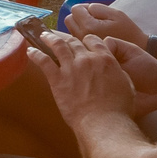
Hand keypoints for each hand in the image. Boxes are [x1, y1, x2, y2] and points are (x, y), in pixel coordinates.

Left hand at [26, 28, 140, 126]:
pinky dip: (36, 54)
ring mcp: (71, 68)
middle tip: (59, 36)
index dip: (86, 40)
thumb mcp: (126, 84)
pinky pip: (44, 62)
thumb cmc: (118, 108)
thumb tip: (111, 68)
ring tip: (43, 35)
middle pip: (74, 42)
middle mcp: (87, 59)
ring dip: (49, 38)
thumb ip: (117, 72)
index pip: (93, 40)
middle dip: (66, 38)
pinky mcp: (58, 79)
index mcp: (105, 59)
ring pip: (58, 46)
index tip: (82, 41)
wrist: (103, 122)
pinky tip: (30, 50)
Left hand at [60, 1, 142, 46]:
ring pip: (70, 28)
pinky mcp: (83, 51)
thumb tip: (84, 8)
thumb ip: (97, 8)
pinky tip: (92, 36)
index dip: (85, 8)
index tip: (96, 13)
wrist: (134, 52)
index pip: (75, 9)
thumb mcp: (115, 14)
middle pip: (69, 19)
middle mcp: (81, 36)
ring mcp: (81, 45)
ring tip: (94, 29)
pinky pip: (75, 37)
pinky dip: (80, 34)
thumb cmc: (126, 31)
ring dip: (79, 25)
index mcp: (89, 26)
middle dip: (79, 16)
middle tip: (94, 19)